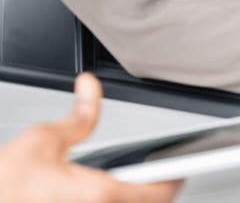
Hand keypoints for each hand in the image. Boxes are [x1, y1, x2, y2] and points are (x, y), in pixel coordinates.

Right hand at [0, 73, 180, 202]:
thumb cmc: (3, 187)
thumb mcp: (42, 141)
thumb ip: (78, 116)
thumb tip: (90, 88)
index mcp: (98, 195)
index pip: (158, 192)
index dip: (175, 178)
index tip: (182, 168)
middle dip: (156, 191)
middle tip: (162, 175)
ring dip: (137, 200)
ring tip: (140, 185)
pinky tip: (114, 196)